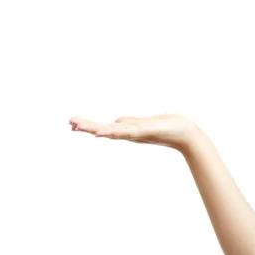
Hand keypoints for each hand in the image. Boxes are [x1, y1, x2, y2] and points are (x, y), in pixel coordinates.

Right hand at [69, 113, 199, 152]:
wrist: (185, 134)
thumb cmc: (167, 127)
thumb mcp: (144, 123)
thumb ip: (130, 122)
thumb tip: (116, 120)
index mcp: (128, 130)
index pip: (104, 128)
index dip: (89, 126)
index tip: (73, 123)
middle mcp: (129, 133)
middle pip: (103, 130)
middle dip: (86, 127)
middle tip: (69, 123)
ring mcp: (135, 133)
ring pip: (110, 131)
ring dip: (94, 128)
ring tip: (78, 126)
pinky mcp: (144, 132)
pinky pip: (125, 132)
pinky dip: (112, 133)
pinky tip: (101, 133)